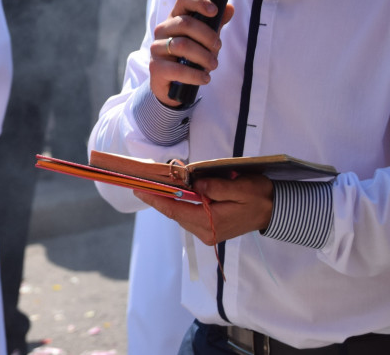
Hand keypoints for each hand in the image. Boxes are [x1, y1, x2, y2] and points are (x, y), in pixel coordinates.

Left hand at [134, 175, 273, 244]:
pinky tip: (177, 191)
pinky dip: (180, 202)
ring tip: (159, 183)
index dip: (155, 199)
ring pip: (180, 214)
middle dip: (160, 196)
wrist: (274, 210)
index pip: (176, 210)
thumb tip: (195, 184)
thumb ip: (216, 186)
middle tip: (147, 179)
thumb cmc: (258, 196)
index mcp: (211, 222)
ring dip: (170, 199)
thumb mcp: (240, 187)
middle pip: (174, 213)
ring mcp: (206, 232)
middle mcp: (205, 232)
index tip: (139, 188)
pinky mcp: (208, 228)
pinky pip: (188, 214)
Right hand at [148, 0, 233, 106]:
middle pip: (186, 23)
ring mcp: (156, 48)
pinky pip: (177, 69)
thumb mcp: (205, 40)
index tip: (214, 11)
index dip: (199, 2)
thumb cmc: (190, 57)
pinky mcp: (155, 67)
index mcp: (175, 18)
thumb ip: (216, 24)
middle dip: (208, 36)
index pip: (183, 0)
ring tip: (213, 65)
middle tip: (217, 47)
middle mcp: (162, 30)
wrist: (173, 84)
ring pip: (182, 45)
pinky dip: (195, 75)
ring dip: (204, 56)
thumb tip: (229, 7)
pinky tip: (204, 78)